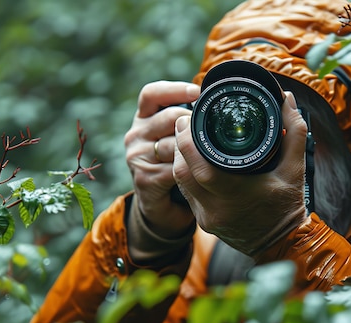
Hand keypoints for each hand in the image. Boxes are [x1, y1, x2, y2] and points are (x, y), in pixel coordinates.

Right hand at [124, 81, 200, 258]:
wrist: (162, 205)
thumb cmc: (174, 163)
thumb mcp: (177, 136)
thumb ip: (186, 117)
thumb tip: (215, 98)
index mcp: (143, 118)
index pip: (151, 94)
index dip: (174, 90)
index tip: (197, 92)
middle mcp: (135, 135)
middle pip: (167, 117)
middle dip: (193, 122)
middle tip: (214, 128)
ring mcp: (137, 157)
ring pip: (173, 143)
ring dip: (194, 148)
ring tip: (211, 151)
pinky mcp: (144, 179)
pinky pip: (174, 168)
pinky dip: (190, 169)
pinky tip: (200, 170)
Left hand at [173, 92, 307, 257]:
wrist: (283, 245)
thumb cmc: (288, 207)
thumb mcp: (296, 169)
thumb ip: (294, 131)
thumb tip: (287, 98)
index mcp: (234, 193)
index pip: (197, 163)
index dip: (187, 137)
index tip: (190, 117)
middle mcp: (214, 207)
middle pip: (181, 170)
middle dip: (179, 142)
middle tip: (186, 122)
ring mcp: (206, 217)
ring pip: (179, 181)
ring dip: (179, 158)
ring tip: (188, 137)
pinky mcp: (203, 222)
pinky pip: (185, 193)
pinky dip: (185, 173)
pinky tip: (191, 159)